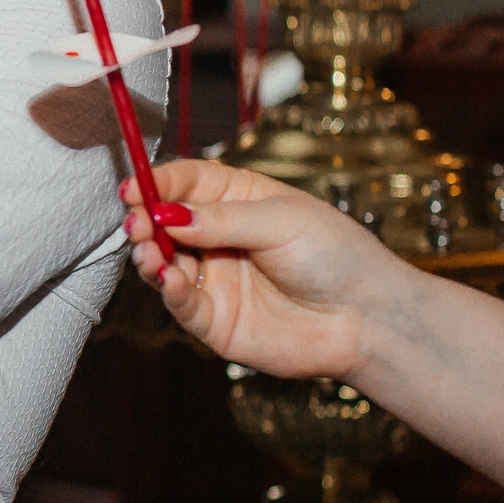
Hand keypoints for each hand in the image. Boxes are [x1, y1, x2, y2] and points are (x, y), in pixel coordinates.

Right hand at [119, 159, 405, 381]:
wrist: (369, 319)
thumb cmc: (337, 256)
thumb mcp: (283, 221)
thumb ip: (222, 220)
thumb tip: (167, 214)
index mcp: (238, 200)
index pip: (185, 183)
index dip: (156, 183)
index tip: (134, 188)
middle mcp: (218, 238)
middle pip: (163, 222)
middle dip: (144, 220)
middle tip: (137, 222)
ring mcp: (213, 278)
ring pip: (162, 262)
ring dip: (148, 254)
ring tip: (148, 250)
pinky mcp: (213, 319)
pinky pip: (179, 303)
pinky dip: (167, 289)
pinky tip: (169, 278)